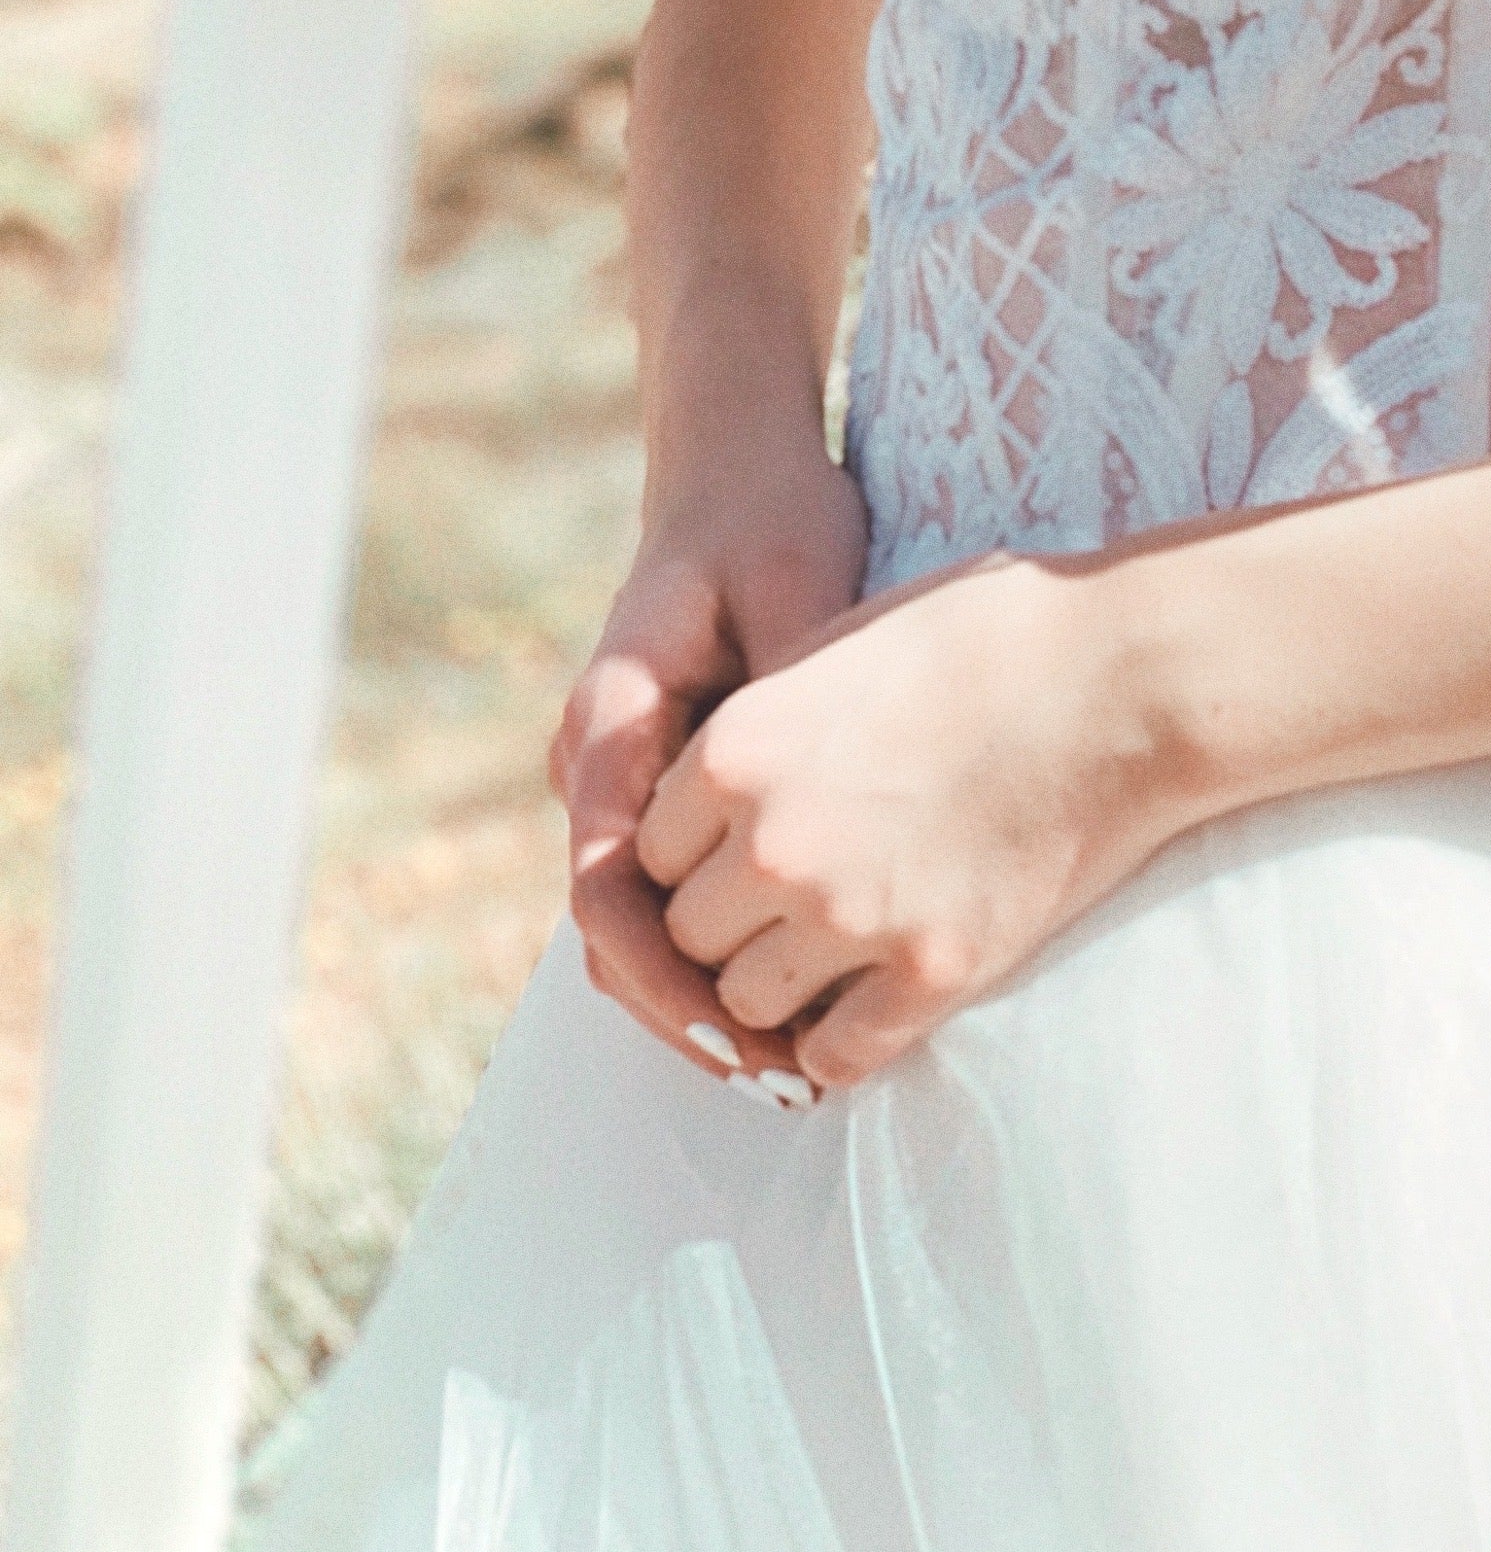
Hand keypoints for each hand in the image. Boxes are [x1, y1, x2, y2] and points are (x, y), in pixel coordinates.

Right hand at [552, 451, 868, 1084]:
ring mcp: (624, 780)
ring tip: (794, 1066)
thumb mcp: (799, 585)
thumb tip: (830, 800)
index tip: (737, 1035)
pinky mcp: (664, 789)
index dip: (664, 978)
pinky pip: (673, 894)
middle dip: (687, 1014)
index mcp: (611, 720)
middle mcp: (598, 764)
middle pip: (616, 930)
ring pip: (639, 924)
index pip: (605, 888)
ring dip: (702, 996)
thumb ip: (799, 693)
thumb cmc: (774, 518)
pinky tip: (796, 994)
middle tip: (779, 1080)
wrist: (739, 471)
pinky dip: (721, 950)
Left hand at [635, 553, 1191, 1090]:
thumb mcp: (845, 641)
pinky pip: (833, 1057)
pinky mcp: (932, 973)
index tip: (738, 842)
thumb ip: (763, 719)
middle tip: (787, 897)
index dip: (694, 850)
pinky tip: (866, 1001)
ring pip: (745, 1005)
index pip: (647, 851)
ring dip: (775, 985)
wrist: (1126, 679)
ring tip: (825, 948)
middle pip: (687, 936)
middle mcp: (776, 843)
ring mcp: (855, 917)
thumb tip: (711, 780)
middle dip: (728, 921)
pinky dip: (835, 1044)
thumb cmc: (993, 633)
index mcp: (739, 749)